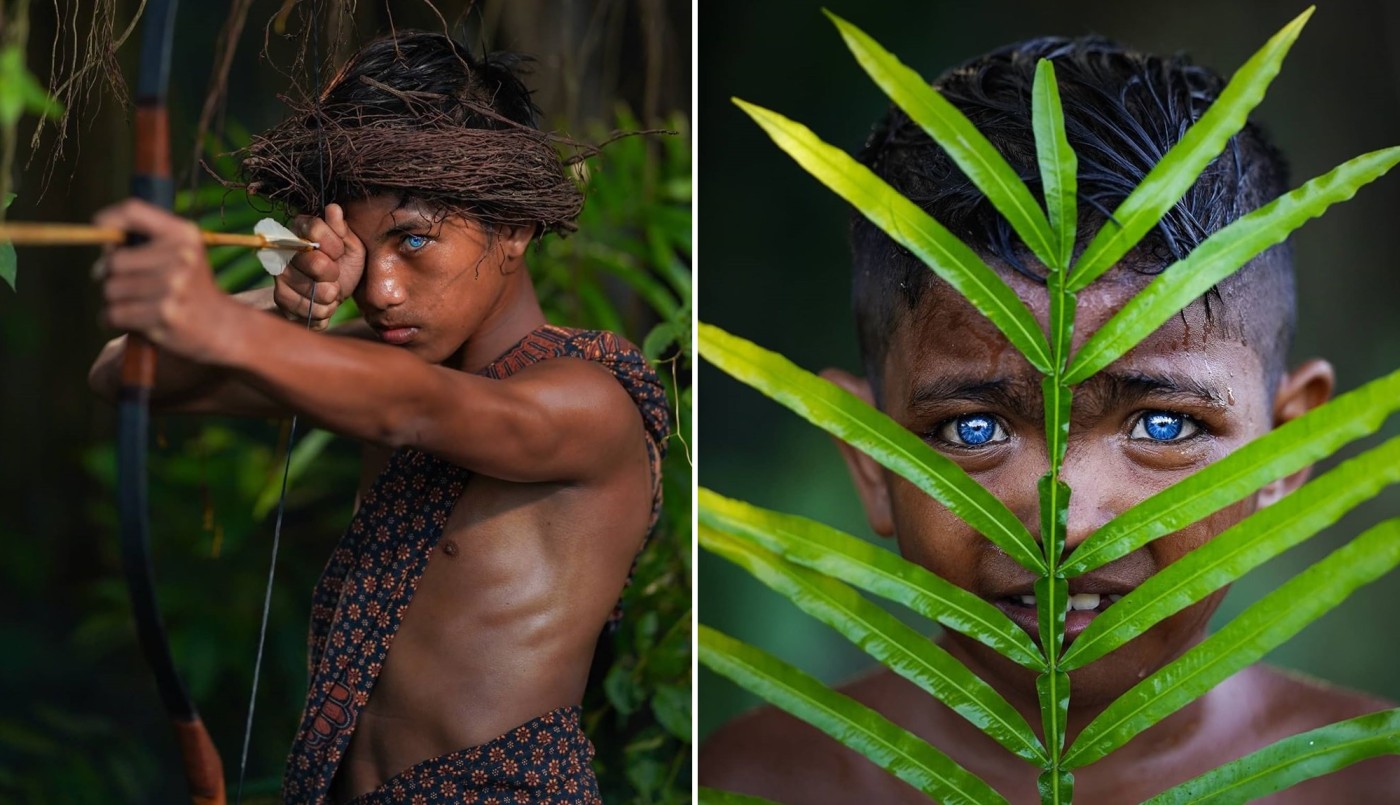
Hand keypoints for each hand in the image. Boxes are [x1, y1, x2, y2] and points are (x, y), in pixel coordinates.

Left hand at [94, 198, 234, 362]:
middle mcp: (181, 256)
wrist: (223, 327)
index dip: (108, 219)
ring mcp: (173, 286)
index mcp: (185, 234)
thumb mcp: (181, 252)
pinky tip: (134, 321)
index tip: (99, 229)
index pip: (133, 211)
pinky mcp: (164, 314)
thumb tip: (100, 239)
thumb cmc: (191, 287)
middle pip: (113, 260)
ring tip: (138, 304)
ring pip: (110, 289)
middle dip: (110, 275)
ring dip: (115, 300)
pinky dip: (113, 320)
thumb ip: (145, 238)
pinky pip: (114, 313)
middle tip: (129, 284)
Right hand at [275, 203, 364, 330]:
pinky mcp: (279, 295)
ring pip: (309, 288)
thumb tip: (333, 209)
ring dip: (329, 295)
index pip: (315, 228)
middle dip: (334, 274)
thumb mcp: (352, 246)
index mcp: (301, 228)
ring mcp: (279, 272)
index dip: (334, 245)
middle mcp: (284, 248)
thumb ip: (342, 229)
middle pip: (314, 262)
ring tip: (332, 292)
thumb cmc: (345, 265)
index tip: (340, 253)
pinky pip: (301, 306)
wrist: (337, 293)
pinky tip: (324, 305)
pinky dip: (320, 310)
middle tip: (335, 276)